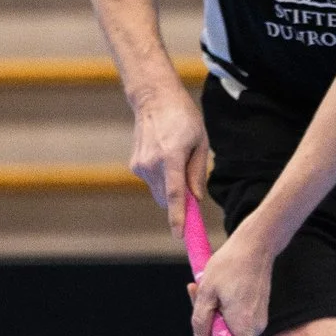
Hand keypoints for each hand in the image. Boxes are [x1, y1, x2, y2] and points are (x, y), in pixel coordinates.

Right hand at [130, 89, 209, 238]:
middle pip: (168, 199)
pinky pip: (153, 183)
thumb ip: (198, 172)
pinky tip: (166, 158)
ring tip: (179, 162)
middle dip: (181, 203)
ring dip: (172, 189)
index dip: (178, 218)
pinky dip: (162, 180)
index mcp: (171, 157)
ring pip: (160, 193)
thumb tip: (196, 199)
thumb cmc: (184, 118)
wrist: (154, 99)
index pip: (175, 195)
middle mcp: (152, 164)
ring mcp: (140, 165)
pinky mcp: (135, 166)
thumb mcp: (200, 142)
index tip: (180, 236)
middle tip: (194, 193)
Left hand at [189, 220, 275, 335]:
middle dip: (207, 330)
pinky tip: (212, 288)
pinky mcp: (257, 310)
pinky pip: (236, 320)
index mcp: (242, 324)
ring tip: (199, 288)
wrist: (256, 245)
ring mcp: (257, 318)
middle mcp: (254, 326)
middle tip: (192, 297)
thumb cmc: (230, 265)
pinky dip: (222, 311)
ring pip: (229, 330)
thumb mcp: (206, 292)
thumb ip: (200, 322)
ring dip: (212, 317)